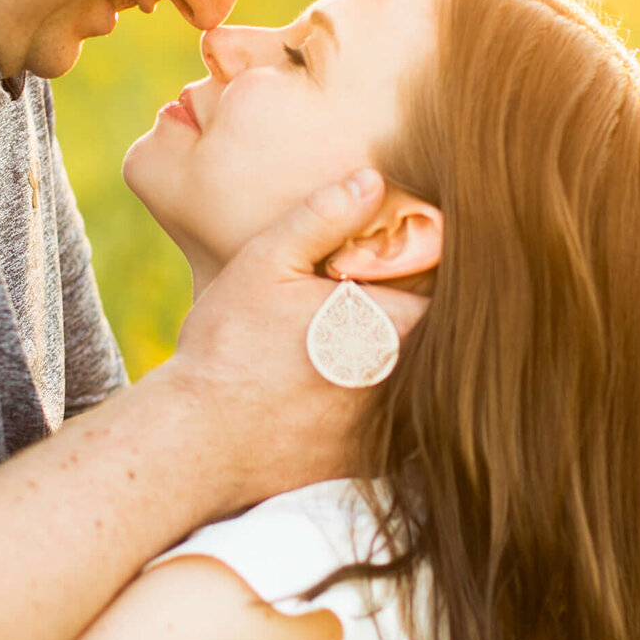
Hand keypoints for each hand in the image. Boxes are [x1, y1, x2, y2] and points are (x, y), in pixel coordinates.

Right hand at [169, 169, 427, 510]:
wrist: (193, 442)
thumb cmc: (229, 346)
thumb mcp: (265, 262)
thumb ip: (323, 216)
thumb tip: (373, 180)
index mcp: (393, 327)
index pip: (445, 284)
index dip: (423, 264)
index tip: (394, 256)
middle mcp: (404, 382)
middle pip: (435, 335)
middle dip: (407, 308)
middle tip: (364, 296)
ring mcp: (390, 428)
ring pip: (416, 380)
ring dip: (392, 356)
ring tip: (345, 340)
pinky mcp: (369, 460)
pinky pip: (391, 422)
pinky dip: (373, 401)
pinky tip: (329, 386)